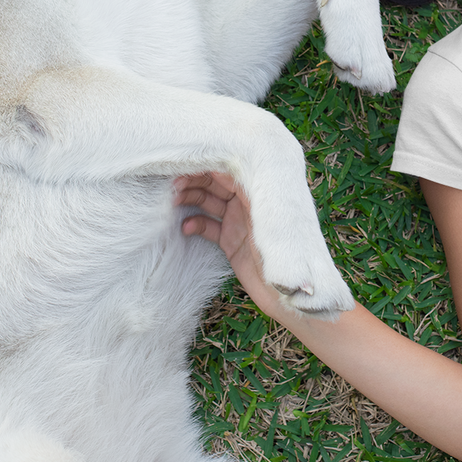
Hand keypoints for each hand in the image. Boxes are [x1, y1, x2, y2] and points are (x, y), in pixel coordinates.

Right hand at [173, 172, 280, 314]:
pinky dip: (196, 224)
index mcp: (262, 190)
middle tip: (174, 186)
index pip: (230, 169)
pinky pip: (208, 227)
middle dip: (194, 181)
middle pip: (217, 183)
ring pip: (209, 202)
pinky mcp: (231, 242)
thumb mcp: (267, 218)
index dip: (208, 166)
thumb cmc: (285, 253)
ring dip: (191, 200)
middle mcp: (249, 202)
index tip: (186, 165)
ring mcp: (239, 222)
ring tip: (174, 201)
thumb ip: (246, 194)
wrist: (287, 295)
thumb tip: (221, 169)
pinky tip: (186, 227)